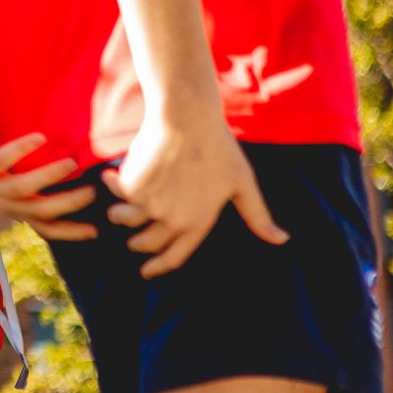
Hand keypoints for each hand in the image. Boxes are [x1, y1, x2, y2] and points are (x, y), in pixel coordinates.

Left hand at [0, 111, 98, 241]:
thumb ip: (32, 173)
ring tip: (73, 162)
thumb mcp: (9, 169)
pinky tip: (39, 137)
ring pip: (22, 189)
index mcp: (9, 204)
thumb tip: (73, 167)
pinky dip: (21, 150)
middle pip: (39, 211)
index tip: (98, 230)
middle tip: (94, 190)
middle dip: (69, 203)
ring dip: (50, 176)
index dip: (70, 232)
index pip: (44, 226)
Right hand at [101, 100, 287, 276]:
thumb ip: (257, 215)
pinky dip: (110, 185)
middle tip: (133, 240)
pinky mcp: (130, 184)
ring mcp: (150, 203)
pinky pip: (114, 192)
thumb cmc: (218, 148)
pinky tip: (111, 177)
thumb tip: (282, 240)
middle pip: (145, 243)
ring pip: (123, 220)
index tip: (146, 272)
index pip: (175, 256)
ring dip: (119, 216)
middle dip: (137, 243)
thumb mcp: (243, 183)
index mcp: (198, 222)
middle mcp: (172, 218)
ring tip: (117, 210)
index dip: (158, 267)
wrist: (187, 119)